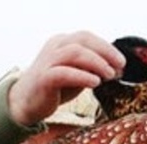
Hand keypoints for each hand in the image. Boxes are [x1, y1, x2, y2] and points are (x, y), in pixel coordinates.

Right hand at [8, 31, 125, 126]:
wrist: (24, 104)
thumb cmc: (52, 89)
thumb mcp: (75, 75)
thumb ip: (91, 69)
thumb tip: (116, 69)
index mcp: (62, 43)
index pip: (87, 37)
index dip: (106, 47)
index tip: (121, 62)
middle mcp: (54, 47)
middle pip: (83, 40)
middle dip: (105, 52)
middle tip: (120, 66)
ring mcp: (48, 61)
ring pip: (75, 53)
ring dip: (96, 63)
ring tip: (109, 75)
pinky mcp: (44, 77)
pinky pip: (65, 72)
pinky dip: (82, 76)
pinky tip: (95, 83)